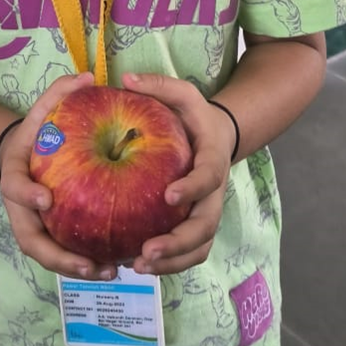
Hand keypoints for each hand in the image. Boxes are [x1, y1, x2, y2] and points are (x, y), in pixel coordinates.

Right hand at [0, 72, 119, 280]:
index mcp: (15, 175)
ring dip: (77, 268)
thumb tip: (89, 76)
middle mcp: (23, 208)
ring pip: (51, 255)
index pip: (16, 187)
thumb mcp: (44, 109)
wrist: (26, 156)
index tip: (46, 198)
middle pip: (33, 241)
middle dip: (58, 256)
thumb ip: (61, 92)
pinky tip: (116, 265)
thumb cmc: (39, 132)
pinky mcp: (53, 236)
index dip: (27, 195)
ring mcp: (36, 226)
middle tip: (87, 262)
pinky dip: (88, 263)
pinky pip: (68, 253)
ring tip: (109, 270)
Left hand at [122, 72, 234, 275]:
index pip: (208, 177)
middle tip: (146, 251)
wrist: (219, 138)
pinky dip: (170, 264)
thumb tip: (126, 80)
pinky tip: (138, 265)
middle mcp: (213, 192)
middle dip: (177, 243)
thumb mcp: (185, 94)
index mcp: (212, 159)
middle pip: (205, 226)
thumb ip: (160, 85)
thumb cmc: (195, 117)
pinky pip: (190, 253)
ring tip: (139, 265)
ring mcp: (207, 212)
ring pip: (199, 246)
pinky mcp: (196, 225)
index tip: (168, 195)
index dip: (192, 188)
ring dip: (173, 261)